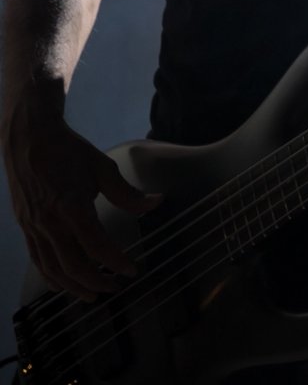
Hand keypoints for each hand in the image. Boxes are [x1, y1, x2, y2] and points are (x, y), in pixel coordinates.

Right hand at [2, 86, 158, 301]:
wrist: (28, 139)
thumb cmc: (69, 151)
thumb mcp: (103, 168)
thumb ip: (127, 192)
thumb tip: (155, 203)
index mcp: (72, 207)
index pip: (97, 245)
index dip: (115, 262)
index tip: (131, 271)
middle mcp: (50, 222)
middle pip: (73, 265)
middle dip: (95, 282)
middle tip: (115, 289)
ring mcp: (33, 227)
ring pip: (51, 269)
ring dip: (72, 287)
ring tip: (92, 295)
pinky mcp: (24, 226)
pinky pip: (36, 259)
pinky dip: (49, 276)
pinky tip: (61, 284)